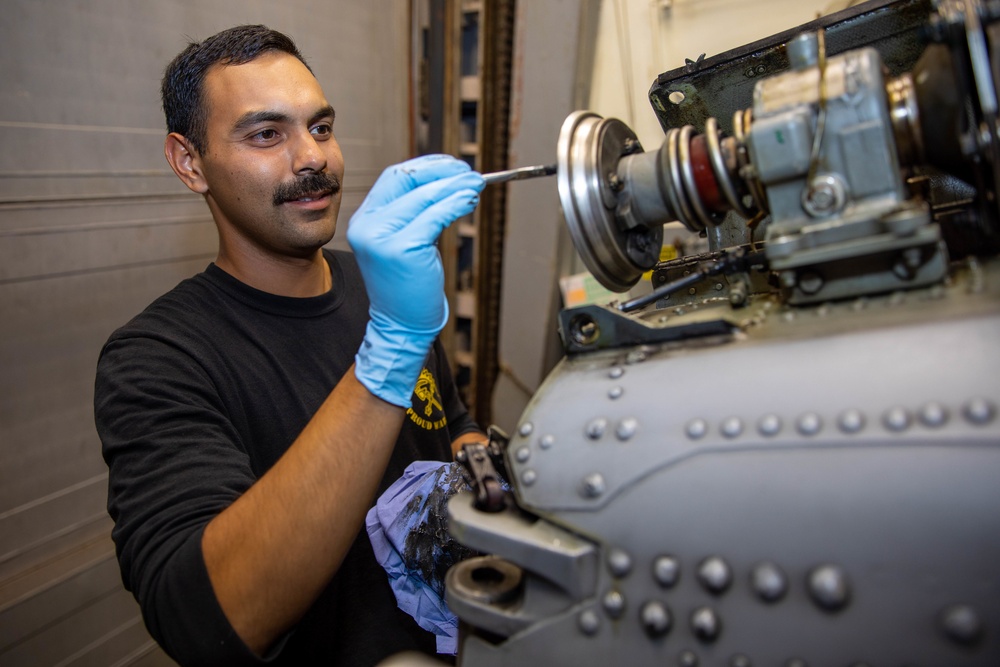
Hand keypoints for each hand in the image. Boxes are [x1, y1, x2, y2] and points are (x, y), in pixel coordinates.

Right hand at [348, 154, 483, 406]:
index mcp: (365, 220)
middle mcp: (368, 225)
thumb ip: (412, 213)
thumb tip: (445, 181)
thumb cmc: (407, 285)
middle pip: (407, 180)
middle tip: (470, 174)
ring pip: (425, 196)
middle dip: (443, 172)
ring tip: (476, 186)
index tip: (452, 167)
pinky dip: (456, 204)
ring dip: (455, 186)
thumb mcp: (401, 241)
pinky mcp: (402, 249)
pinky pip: (435, 216)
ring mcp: (382, 238)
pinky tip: (469, 201)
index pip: (395, 177)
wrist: (400, 324)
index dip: (427, 167)